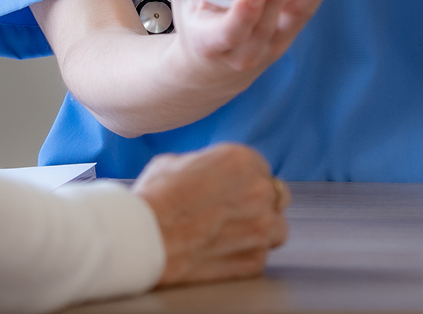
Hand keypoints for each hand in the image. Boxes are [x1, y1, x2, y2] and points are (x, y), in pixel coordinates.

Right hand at [133, 143, 289, 286]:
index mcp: (242, 160)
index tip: (231, 187)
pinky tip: (221, 250)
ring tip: (232, 233)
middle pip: (276, 196)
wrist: (145, 237)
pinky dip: (246, 254)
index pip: (259, 167)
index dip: (244, 178)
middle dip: (260, 202)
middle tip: (234, 209)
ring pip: (277, 228)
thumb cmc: (156, 196)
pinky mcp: (254, 261)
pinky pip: (260, 256)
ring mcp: (261, 229)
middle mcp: (260, 192)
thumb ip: (207, 167)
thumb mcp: (177, 162)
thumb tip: (209, 174)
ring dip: (260, 229)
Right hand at [163, 0, 341, 99]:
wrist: (212, 68)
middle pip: (267, 22)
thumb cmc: (194, 21)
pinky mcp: (290, 33)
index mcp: (212, 42)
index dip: (245, 11)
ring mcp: (273, 45)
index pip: (231, 30)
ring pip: (295, 17)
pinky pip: (305, 10)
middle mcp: (247, 50)